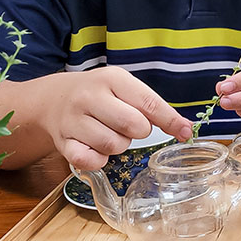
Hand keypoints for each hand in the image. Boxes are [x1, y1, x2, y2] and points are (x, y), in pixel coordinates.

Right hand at [34, 67, 193, 169]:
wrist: (54, 99)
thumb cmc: (99, 94)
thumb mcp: (124, 88)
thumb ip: (154, 107)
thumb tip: (186, 130)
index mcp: (112, 79)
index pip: (149, 103)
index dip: (170, 120)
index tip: (185, 133)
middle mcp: (90, 97)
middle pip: (133, 126)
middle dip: (139, 132)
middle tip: (129, 126)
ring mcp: (73, 120)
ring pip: (114, 145)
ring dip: (119, 145)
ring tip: (110, 133)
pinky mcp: (63, 142)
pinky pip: (91, 161)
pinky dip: (99, 160)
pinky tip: (96, 148)